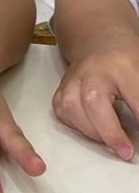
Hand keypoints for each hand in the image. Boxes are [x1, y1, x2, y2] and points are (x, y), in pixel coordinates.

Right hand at [52, 31, 138, 159]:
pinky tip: (92, 129)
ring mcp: (74, 77)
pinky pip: (61, 111)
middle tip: (126, 152)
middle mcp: (93, 69)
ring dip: (91, 131)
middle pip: (93, 100)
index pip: (135, 97)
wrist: (101, 39)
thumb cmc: (126, 58)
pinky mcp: (62, 87)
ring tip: (109, 141)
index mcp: (122, 64)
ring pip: (71, 107)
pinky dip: (76, 126)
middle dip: (109, 132)